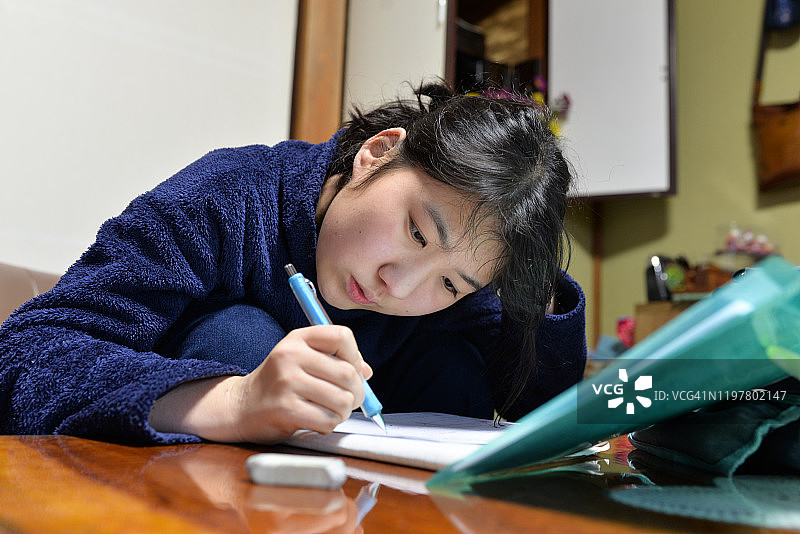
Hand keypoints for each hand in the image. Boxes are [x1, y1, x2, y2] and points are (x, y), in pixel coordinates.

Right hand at [149, 325, 372, 443]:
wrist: (240, 407)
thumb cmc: (280, 383)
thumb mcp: (302, 360)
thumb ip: (335, 361)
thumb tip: (367, 372)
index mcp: (298, 338)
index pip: (343, 337)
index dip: (356, 357)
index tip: (351, 372)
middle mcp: (291, 355)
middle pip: (348, 373)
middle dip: (356, 393)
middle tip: (349, 401)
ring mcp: (286, 381)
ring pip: (342, 400)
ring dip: (343, 412)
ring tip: (330, 411)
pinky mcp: (284, 408)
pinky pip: (327, 420)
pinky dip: (329, 424)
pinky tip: (317, 420)